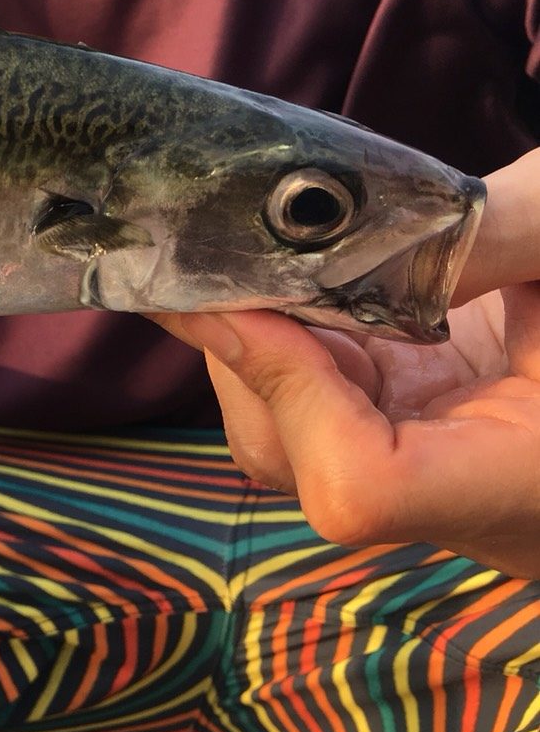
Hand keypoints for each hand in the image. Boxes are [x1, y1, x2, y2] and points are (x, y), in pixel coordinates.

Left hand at [156, 150, 539, 579]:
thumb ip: (482, 231)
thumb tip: (328, 225)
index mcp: (534, 484)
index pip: (362, 488)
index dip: (285, 390)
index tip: (246, 296)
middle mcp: (479, 506)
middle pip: (300, 462)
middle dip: (249, 352)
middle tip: (223, 251)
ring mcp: (443, 478)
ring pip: (291, 440)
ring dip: (260, 344)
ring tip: (263, 258)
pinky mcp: (424, 438)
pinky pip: (322, 407)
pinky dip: (293, 341)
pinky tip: (300, 280)